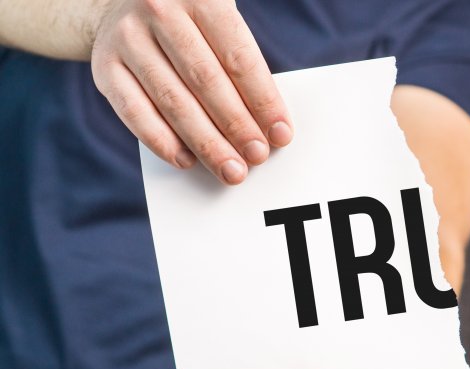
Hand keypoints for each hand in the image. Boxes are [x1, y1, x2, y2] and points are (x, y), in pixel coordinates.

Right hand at [89, 0, 292, 184]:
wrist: (124, 4)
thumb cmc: (191, 22)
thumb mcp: (220, 20)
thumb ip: (241, 62)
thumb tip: (269, 124)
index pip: (239, 58)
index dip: (263, 101)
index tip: (280, 134)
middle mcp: (159, 9)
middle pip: (206, 82)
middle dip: (236, 126)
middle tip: (257, 156)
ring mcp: (127, 37)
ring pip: (173, 101)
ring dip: (206, 142)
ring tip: (230, 168)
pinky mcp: (104, 66)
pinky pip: (135, 112)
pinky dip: (162, 141)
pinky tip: (187, 160)